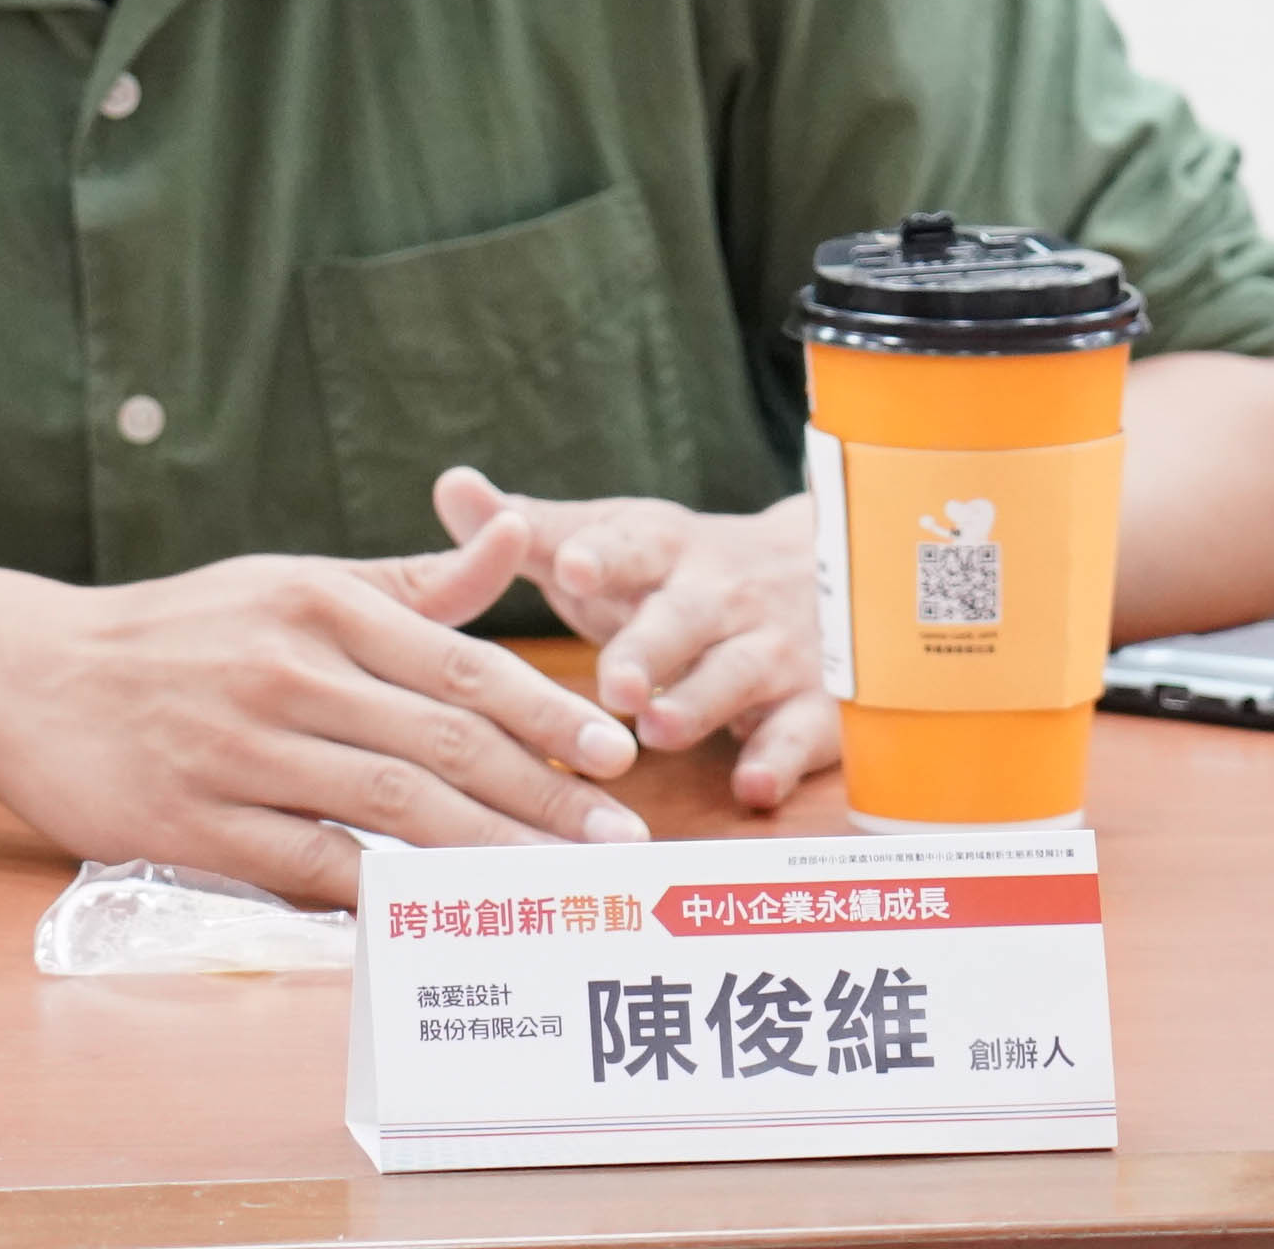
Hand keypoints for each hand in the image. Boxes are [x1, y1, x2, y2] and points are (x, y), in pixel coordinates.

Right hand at [0, 511, 648, 907]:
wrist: (26, 676)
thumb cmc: (180, 629)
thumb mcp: (294, 580)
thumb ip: (414, 578)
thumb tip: (519, 533)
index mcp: (319, 601)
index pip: (460, 664)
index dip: (548, 715)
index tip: (618, 756)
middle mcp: (287, 671)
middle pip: (443, 745)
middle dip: (545, 799)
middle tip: (619, 843)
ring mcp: (240, 753)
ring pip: (393, 811)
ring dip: (490, 856)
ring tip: (558, 888)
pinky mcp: (196, 826)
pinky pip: (313, 869)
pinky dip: (384, 898)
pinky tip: (445, 920)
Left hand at [433, 467, 837, 811]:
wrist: (823, 577)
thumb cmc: (675, 575)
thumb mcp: (611, 542)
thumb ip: (530, 528)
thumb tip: (450, 486)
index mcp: (664, 550)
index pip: (630, 546)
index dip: (600, 555)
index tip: (568, 566)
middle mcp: (721, 595)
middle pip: (686, 617)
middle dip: (650, 646)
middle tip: (613, 682)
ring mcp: (773, 650)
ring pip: (740, 673)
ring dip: (702, 701)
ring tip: (659, 727)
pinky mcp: (813, 707)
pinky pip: (802, 733)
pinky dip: (782, 760)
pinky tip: (753, 786)